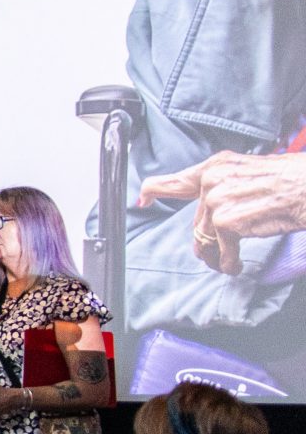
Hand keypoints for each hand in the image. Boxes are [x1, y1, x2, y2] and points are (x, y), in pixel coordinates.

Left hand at [140, 151, 305, 272]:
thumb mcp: (251, 173)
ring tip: (229, 262)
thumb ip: (225, 185)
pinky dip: (229, 263)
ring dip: (216, 256)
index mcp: (217, 167)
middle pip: (197, 222)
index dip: (155, 190)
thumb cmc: (294, 182)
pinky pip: (221, 252)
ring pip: (205, 240)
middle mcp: (211, 181)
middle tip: (218, 255)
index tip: (142, 199)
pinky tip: (237, 266)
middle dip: (207, 241)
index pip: (176, 181)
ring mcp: (216, 201)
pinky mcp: (226, 222)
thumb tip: (209, 205)